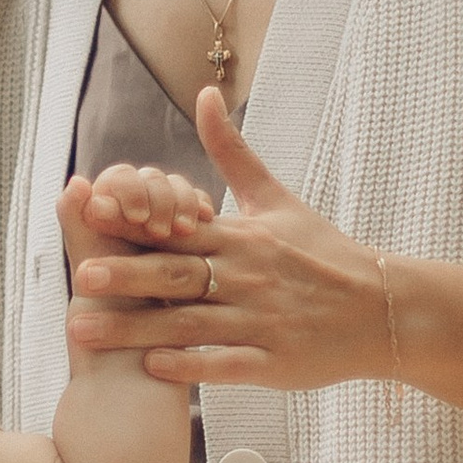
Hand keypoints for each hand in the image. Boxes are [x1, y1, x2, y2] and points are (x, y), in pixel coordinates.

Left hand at [64, 90, 385, 391]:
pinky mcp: (278, 363)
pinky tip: (153, 367)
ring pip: (192, 325)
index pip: (178, 228)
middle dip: (128, 276)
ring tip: (86, 329)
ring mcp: (263, 321)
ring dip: (138, 329)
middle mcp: (249, 277)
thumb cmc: (323, 253)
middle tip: (79, 277)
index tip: (89, 216)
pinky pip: (229, 365)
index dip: (133, 223)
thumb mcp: (276, 198)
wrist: (383, 309)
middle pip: (179, 275)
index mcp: (243, 238)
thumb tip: (203, 95)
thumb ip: (232, 152)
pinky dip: (193, 366)